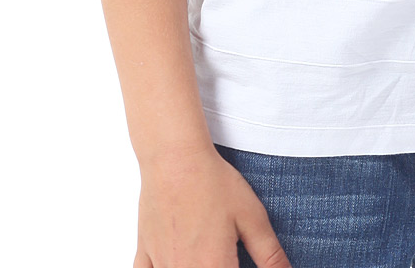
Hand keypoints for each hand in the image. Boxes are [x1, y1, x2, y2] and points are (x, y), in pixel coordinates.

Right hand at [133, 147, 291, 267]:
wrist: (174, 157)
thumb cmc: (212, 182)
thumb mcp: (252, 217)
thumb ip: (269, 254)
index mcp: (214, 267)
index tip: (240, 262)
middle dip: (221, 267)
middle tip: (226, 256)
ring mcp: (161, 266)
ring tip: (207, 255)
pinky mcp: (144, 254)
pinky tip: (174, 262)